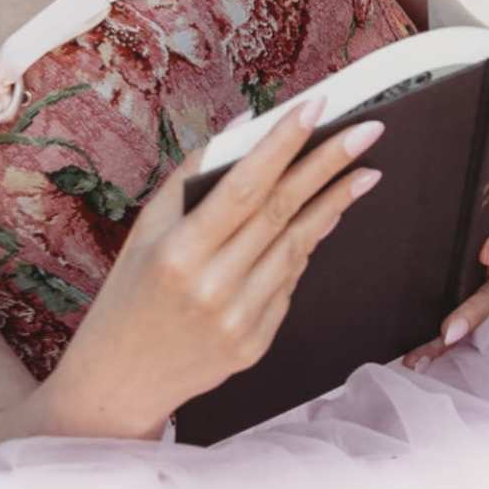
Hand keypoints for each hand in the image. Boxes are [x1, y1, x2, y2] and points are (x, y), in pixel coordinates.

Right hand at [39, 92, 382, 435]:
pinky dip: (307, 246)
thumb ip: (192, 177)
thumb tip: (243, 128)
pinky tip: (326, 217)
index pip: (244, 188)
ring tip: (363, 171)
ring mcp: (239, 320)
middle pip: (283, 213)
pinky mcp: (256, 344)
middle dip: (329, 166)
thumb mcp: (145, 231)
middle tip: (368, 130)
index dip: (283, 145)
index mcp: (178, 253)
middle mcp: (213, 288)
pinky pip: (289, 283)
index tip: (317, 108)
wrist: (120, 379)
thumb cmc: (130, 293)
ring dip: (334, 204)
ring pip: (298, 248)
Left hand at [400, 155, 488, 370]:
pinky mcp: (487, 289)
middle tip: (447, 333)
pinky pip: (468, 314)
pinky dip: (444, 336)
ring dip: (451, 336)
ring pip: (481, 310)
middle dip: (472, 313)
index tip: (486, 253)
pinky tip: (417, 355)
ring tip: (419, 357)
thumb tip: (458, 157)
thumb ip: (486, 173)